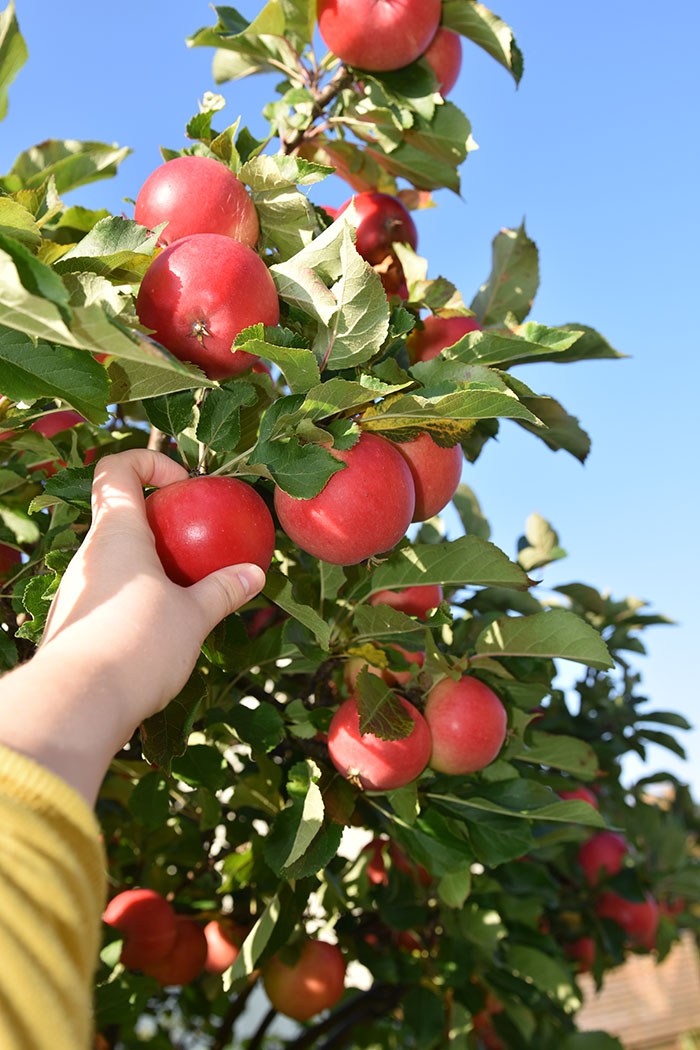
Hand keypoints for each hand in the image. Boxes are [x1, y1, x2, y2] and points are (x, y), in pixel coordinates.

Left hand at [0, 449, 265, 801]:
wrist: (78, 703)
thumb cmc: (139, 645)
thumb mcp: (194, 617)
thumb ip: (223, 590)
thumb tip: (255, 575)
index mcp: (117, 533)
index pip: (118, 468)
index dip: (150, 461)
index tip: (184, 486)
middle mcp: (89, 553)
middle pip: (121, 515)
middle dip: (162, 525)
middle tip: (198, 548)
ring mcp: (77, 588)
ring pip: (116, 559)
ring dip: (151, 566)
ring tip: (185, 594)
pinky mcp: (74, 622)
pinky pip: (109, 593)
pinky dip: (136, 597)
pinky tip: (160, 630)